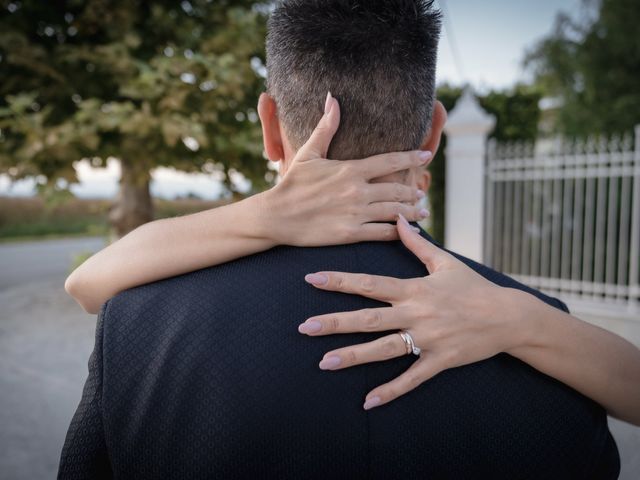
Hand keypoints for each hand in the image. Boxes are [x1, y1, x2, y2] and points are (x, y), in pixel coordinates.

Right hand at [261, 93, 432, 246]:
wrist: (277, 215)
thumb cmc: (292, 183)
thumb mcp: (308, 153)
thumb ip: (325, 128)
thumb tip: (333, 98)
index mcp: (351, 169)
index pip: (390, 161)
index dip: (411, 157)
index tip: (426, 155)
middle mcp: (357, 191)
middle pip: (397, 189)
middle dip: (412, 191)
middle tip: (420, 192)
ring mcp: (356, 213)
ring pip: (394, 212)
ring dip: (412, 212)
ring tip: (422, 213)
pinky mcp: (351, 234)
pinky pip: (382, 233)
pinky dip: (398, 232)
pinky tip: (407, 233)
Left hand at [298, 214, 523, 409]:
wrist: (508, 316)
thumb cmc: (474, 287)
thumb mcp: (445, 262)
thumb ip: (417, 243)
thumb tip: (400, 219)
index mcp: (414, 290)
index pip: (370, 285)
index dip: (340, 281)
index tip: (312, 280)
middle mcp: (416, 315)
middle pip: (368, 319)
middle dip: (335, 322)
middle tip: (305, 327)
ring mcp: (427, 340)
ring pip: (383, 349)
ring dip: (353, 357)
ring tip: (324, 363)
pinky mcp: (439, 361)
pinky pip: (412, 379)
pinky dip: (391, 390)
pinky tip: (368, 401)